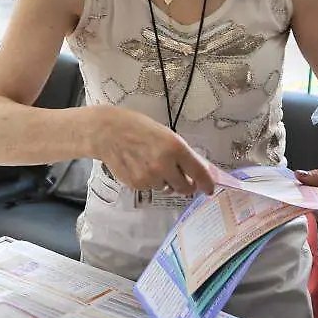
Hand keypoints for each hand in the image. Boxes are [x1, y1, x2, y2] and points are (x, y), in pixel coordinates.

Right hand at [88, 105, 215, 195]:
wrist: (107, 132)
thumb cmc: (138, 128)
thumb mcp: (165, 134)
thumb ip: (181, 153)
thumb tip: (195, 170)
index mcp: (175, 148)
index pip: (199, 172)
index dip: (207, 184)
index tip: (210, 189)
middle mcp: (165, 165)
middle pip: (185, 187)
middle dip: (186, 185)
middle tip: (181, 179)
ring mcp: (150, 177)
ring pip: (166, 187)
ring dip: (164, 180)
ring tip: (150, 163)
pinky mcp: (137, 185)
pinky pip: (150, 187)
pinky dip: (149, 181)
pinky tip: (139, 166)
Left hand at [296, 161, 317, 229]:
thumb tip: (298, 175)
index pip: (309, 203)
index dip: (297, 194)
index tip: (288, 185)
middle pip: (307, 206)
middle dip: (302, 194)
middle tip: (298, 180)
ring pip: (310, 209)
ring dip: (307, 197)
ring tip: (311, 184)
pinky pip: (315, 212)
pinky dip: (313, 201)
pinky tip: (316, 191)